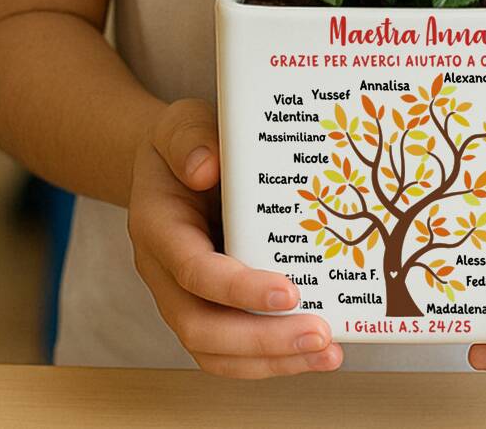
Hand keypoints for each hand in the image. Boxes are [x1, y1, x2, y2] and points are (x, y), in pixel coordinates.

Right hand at [129, 98, 342, 378]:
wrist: (170, 161)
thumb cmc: (182, 143)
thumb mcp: (181, 125)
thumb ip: (189, 140)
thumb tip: (206, 166)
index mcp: (158, 229)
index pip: (194, 272)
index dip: (238, 290)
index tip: (288, 292)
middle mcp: (165, 274)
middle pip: (202, 329)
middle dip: (262, 341)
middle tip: (319, 335)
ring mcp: (184, 296)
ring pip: (216, 351)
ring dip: (272, 361)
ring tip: (327, 353)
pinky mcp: (208, 306)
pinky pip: (231, 349)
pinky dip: (271, 358)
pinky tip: (315, 350)